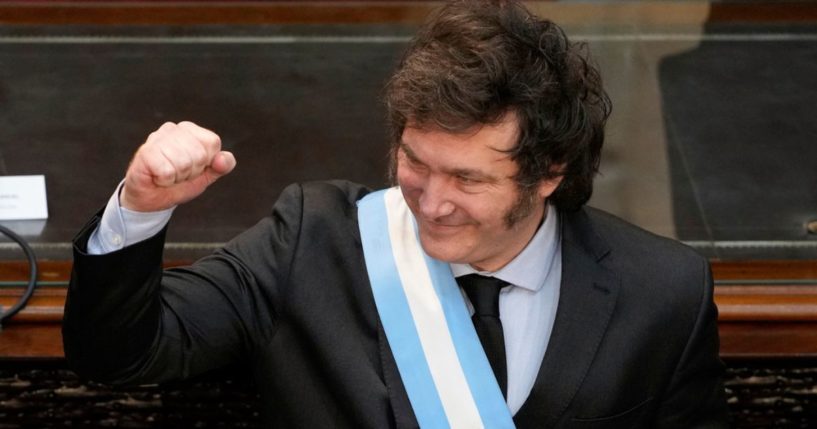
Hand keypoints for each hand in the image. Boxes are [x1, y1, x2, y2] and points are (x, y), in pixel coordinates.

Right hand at [120, 121, 235, 211]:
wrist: (151, 198)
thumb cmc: (178, 183)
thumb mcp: (206, 175)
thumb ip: (222, 166)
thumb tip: (224, 159)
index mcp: (190, 130)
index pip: (212, 143)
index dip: (207, 162)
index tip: (193, 168)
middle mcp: (172, 129)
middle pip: (199, 155)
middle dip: (191, 172)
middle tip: (179, 174)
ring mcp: (156, 138)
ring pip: (183, 163)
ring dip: (177, 177)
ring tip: (168, 175)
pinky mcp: (145, 152)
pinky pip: (167, 171)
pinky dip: (165, 181)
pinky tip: (157, 177)